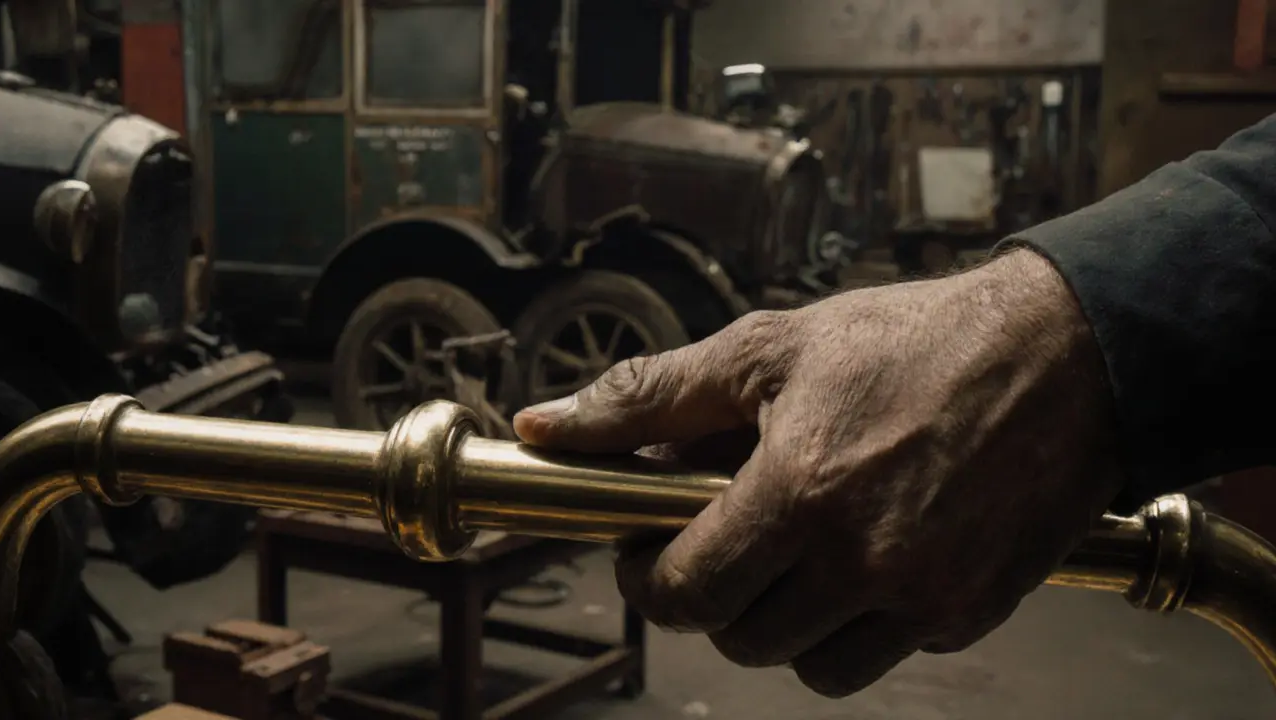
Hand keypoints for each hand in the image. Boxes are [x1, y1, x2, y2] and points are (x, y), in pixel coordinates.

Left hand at [512, 250, 1123, 696]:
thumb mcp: (768, 348)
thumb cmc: (911, 341)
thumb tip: (547, 427)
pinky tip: (858, 558)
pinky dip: (853, 623)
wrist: (1063, 356)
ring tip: (787, 555)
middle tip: (715, 542)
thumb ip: (649, 397)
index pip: (685, 591)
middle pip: (738, 637)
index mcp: (799, 489)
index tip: (646, 548)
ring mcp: (922, 596)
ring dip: (778, 622)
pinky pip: (881, 653)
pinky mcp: (969, 613)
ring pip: (808, 665)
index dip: (647, 577)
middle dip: (709, 595)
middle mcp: (861, 558)